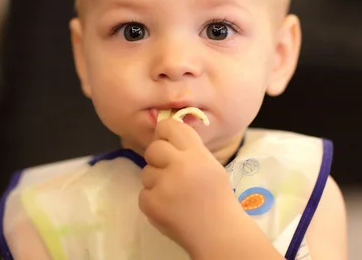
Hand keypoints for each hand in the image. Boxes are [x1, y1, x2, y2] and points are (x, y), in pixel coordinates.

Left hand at [138, 118, 242, 254]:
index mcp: (197, 154)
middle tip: (170, 171)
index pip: (170, 127)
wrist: (218, 233)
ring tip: (174, 194)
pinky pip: (143, 193)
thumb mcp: (210, 165)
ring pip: (146, 171)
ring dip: (156, 180)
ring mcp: (164, 185)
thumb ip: (189, 149)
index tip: (165, 138)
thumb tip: (165, 133)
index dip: (165, 132)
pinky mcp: (151, 203)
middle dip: (158, 158)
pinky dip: (153, 199)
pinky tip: (169, 206)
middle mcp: (180, 166)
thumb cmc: (216, 197)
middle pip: (153, 148)